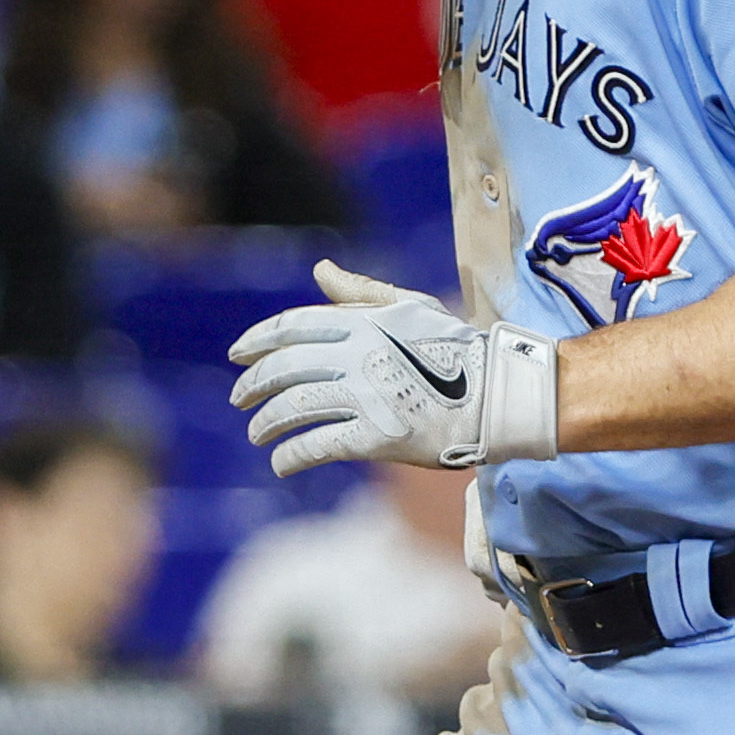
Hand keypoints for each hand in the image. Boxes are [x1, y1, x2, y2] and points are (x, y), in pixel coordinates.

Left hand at [228, 261, 559, 476]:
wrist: (498, 392)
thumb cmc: (456, 347)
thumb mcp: (409, 306)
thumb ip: (360, 292)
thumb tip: (320, 270)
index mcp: (361, 321)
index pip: (291, 327)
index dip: (257, 341)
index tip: (236, 355)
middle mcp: (357, 355)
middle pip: (285, 369)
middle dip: (253, 385)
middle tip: (240, 400)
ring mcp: (366, 396)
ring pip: (295, 408)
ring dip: (267, 424)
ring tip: (258, 435)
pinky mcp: (377, 437)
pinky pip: (319, 445)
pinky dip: (292, 456)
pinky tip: (281, 464)